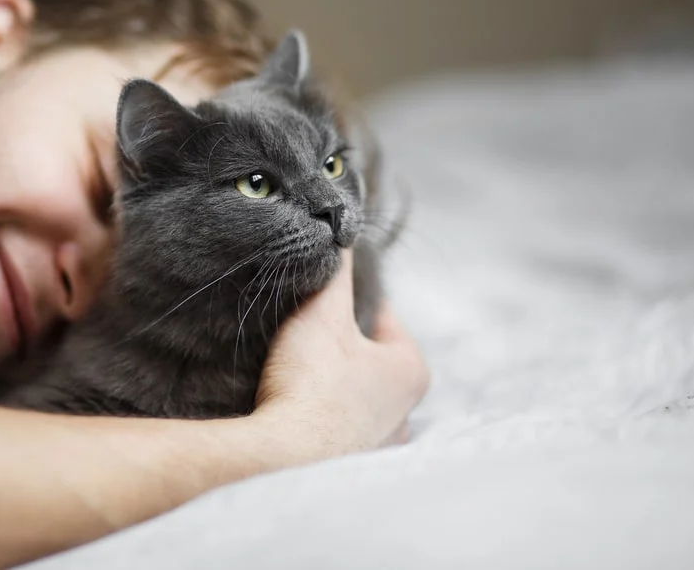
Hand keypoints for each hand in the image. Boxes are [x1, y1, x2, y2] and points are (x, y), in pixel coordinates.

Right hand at [253, 250, 428, 459]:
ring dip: (334, 384)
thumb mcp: (322, 312)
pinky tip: (296, 406)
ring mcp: (379, 446)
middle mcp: (406, 413)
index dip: (352, 300)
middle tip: (308, 331)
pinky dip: (322, 415)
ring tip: (299, 370)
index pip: (386, 319)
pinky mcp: (349, 466)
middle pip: (372, 360)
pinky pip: (338, 428)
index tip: (325, 295)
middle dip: (343, 345)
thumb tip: (343, 227)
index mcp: (411, 370)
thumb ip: (337, 271)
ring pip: (357, 398)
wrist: (281, 455)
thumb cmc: (311, 383)